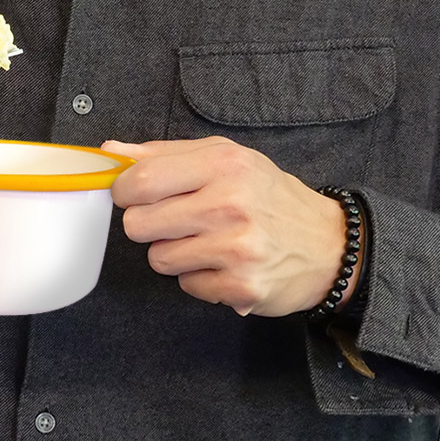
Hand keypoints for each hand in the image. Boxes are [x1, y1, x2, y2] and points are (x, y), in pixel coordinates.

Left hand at [101, 137, 348, 317]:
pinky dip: (198, 277)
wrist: (329, 245)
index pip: (140, 180)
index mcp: (223, 164)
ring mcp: (237, 249)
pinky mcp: (241, 287)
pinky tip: (223, 264)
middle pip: (138, 224)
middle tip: (174, 220)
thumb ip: (163, 154)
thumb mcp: (224, 158)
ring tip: (206, 241)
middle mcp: (230, 205)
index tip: (133, 194)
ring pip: (158, 259)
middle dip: (148, 224)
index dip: (124, 190)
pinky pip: (186, 285)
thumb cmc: (267, 196)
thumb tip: (109, 152)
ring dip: (174, 253)